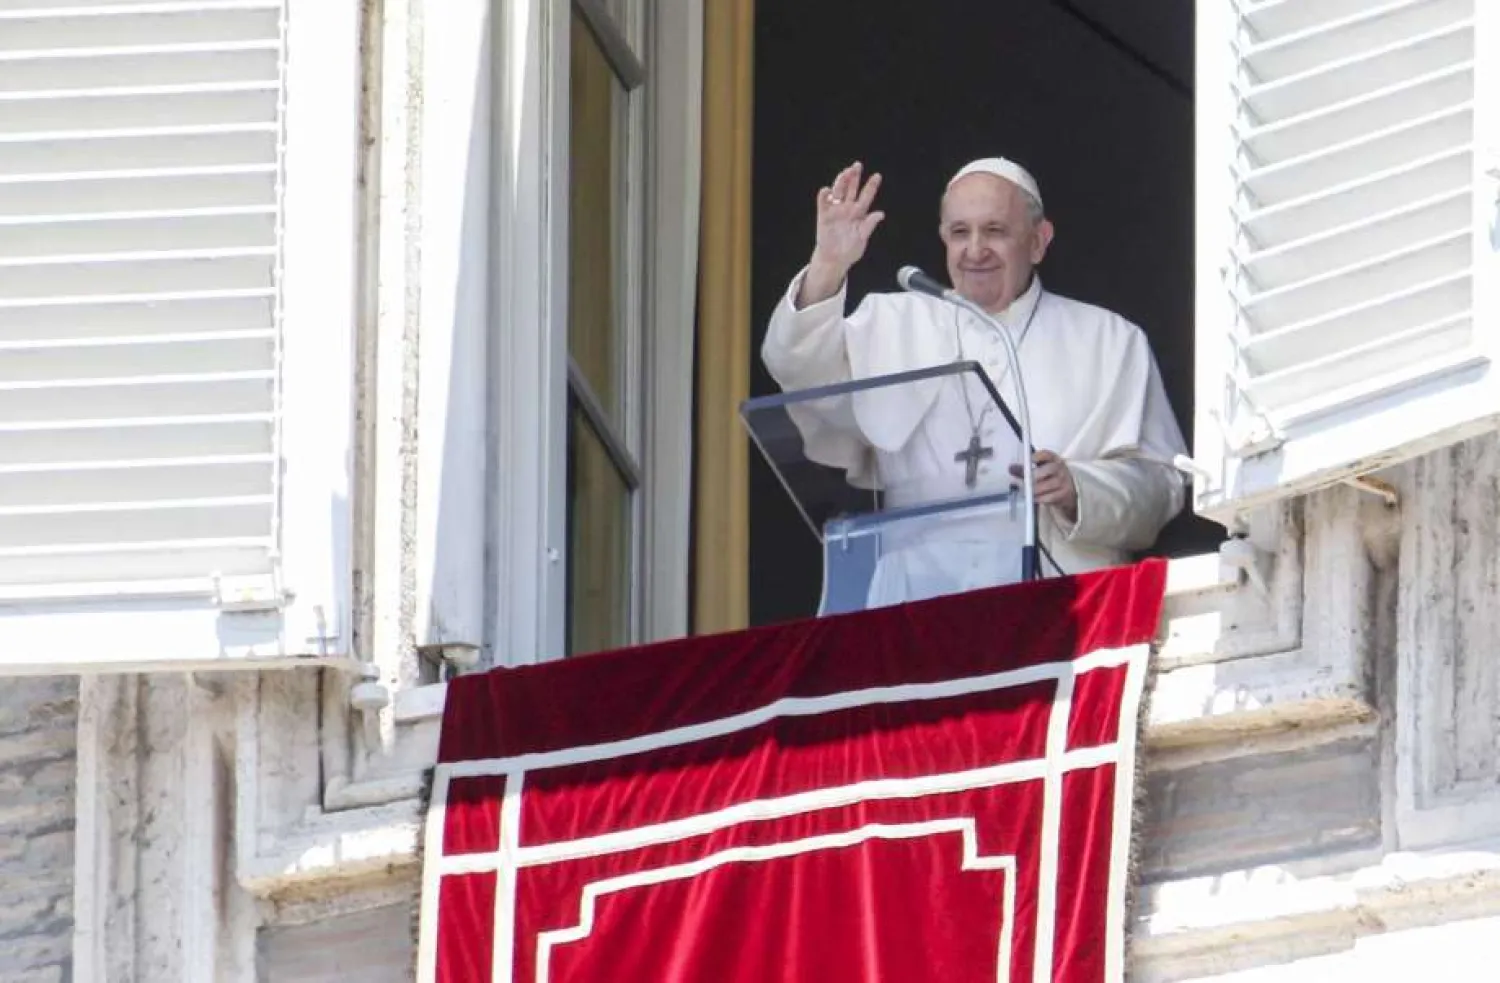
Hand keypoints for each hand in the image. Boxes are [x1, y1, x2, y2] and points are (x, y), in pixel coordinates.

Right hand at [798, 162, 884, 305]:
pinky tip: (827, 190)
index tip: (877, 176)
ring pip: (838, 192)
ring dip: (841, 182)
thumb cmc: (850, 250)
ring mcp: (835, 211)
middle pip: (851, 189)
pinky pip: (823, 203)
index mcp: (859, 213)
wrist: (834, 259)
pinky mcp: (824, 215)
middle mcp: (847, 208)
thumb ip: (869, 225)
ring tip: (845, 173)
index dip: (871, 186)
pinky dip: (824, 196)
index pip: (866, 196)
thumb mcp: (862, 238)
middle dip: (854, 177)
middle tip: (857, 165)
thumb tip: (880, 214)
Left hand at [1010, 450, 1077, 522]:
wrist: (1068, 489)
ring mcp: (1063, 481)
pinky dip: (1040, 498)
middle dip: (1033, 476)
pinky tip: (1033, 499)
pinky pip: (1050, 497)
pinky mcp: (1063, 493)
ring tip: (1026, 491)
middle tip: (1023, 480)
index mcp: (1052, 459)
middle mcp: (1059, 468)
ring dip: (1035, 489)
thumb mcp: (1039, 469)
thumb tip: (1011, 468)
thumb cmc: (1049, 477)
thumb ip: (1024, 469)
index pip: (1047, 454)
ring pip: (1048, 485)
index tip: (1029, 460)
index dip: (1038, 456)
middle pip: (1047, 469)